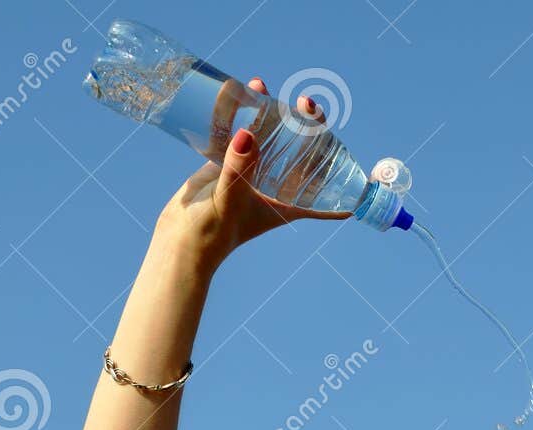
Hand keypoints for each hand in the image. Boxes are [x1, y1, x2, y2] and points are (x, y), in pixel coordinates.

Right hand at [155, 77, 350, 265]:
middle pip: (302, 153)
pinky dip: (242, 113)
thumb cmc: (213, 230)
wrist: (181, 238)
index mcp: (287, 203)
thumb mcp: (231, 197)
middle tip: (306, 103)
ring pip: (270, 138)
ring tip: (265, 89)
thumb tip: (248, 136)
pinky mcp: (227, 164)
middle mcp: (274, 186)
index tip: (351, 155)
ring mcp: (251, 173)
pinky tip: (242, 93)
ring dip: (273, 113)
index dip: (343, 177)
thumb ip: (239, 168)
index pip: (325, 192)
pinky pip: (240, 134)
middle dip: (308, 126)